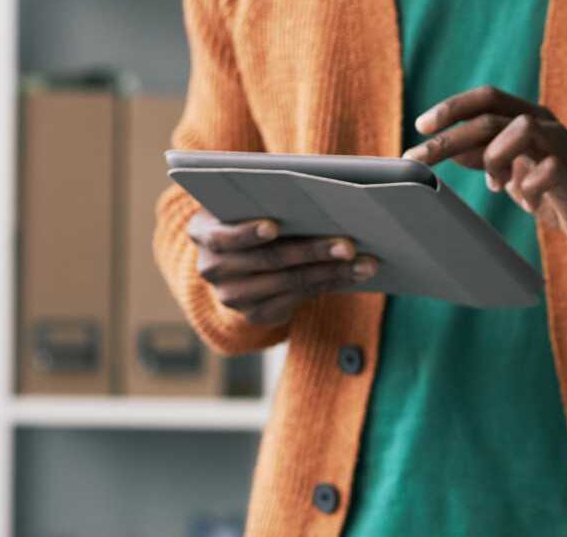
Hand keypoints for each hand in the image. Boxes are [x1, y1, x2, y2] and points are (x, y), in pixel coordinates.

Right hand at [187, 212, 380, 325]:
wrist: (236, 257)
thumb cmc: (249, 213)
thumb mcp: (245, 201)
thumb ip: (264, 194)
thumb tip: (317, 191)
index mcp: (202, 232)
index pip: (223, 236)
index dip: (247, 232)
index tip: (274, 225)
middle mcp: (211, 268)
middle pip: (267, 261)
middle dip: (311, 251)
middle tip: (348, 244)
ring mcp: (232, 296)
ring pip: (288, 283)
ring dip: (331, 272)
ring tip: (364, 262)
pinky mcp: (255, 315)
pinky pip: (298, 301)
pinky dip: (330, 285)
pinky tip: (355, 275)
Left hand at [405, 86, 566, 253]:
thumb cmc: (553, 189)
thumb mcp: (512, 171)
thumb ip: (485, 156)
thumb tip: (449, 150)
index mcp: (528, 117)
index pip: (487, 98)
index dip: (452, 108)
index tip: (420, 126)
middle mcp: (544, 124)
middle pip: (489, 119)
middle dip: (448, 140)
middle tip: (418, 159)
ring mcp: (561, 146)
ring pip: (519, 131)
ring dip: (495, 160)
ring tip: (496, 186)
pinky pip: (545, 172)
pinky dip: (528, 190)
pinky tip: (529, 203)